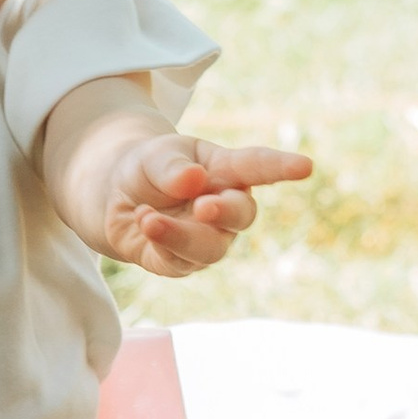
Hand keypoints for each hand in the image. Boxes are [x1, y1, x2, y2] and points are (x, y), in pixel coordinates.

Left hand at [100, 132, 311, 278]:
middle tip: (203, 206)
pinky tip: (143, 222)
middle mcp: (224, 205)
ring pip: (212, 248)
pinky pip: (181, 263)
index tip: (305, 167)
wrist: (112, 195)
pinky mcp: (181, 262)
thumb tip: (193, 180)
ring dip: (181, 235)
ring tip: (149, 219)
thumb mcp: (154, 155)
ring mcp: (207, 237)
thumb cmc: (147, 168)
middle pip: (242, 214)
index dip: (281, 167)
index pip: (258, 167)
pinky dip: (160, 244)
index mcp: (225, 170)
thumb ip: (172, 167)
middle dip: (225, 212)